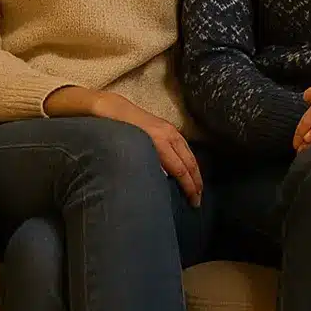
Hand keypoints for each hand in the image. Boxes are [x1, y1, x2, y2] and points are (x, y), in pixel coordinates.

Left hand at [84, 91, 203, 206]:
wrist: (111, 107)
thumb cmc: (116, 132)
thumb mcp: (129, 151)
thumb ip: (146, 165)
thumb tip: (162, 183)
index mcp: (159, 142)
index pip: (180, 169)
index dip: (189, 188)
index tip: (193, 203)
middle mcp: (169, 135)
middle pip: (189, 162)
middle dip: (196, 183)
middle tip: (198, 202)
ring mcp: (170, 129)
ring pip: (190, 154)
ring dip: (196, 173)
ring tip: (198, 190)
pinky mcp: (168, 127)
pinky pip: (185, 146)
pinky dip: (190, 161)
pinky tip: (190, 170)